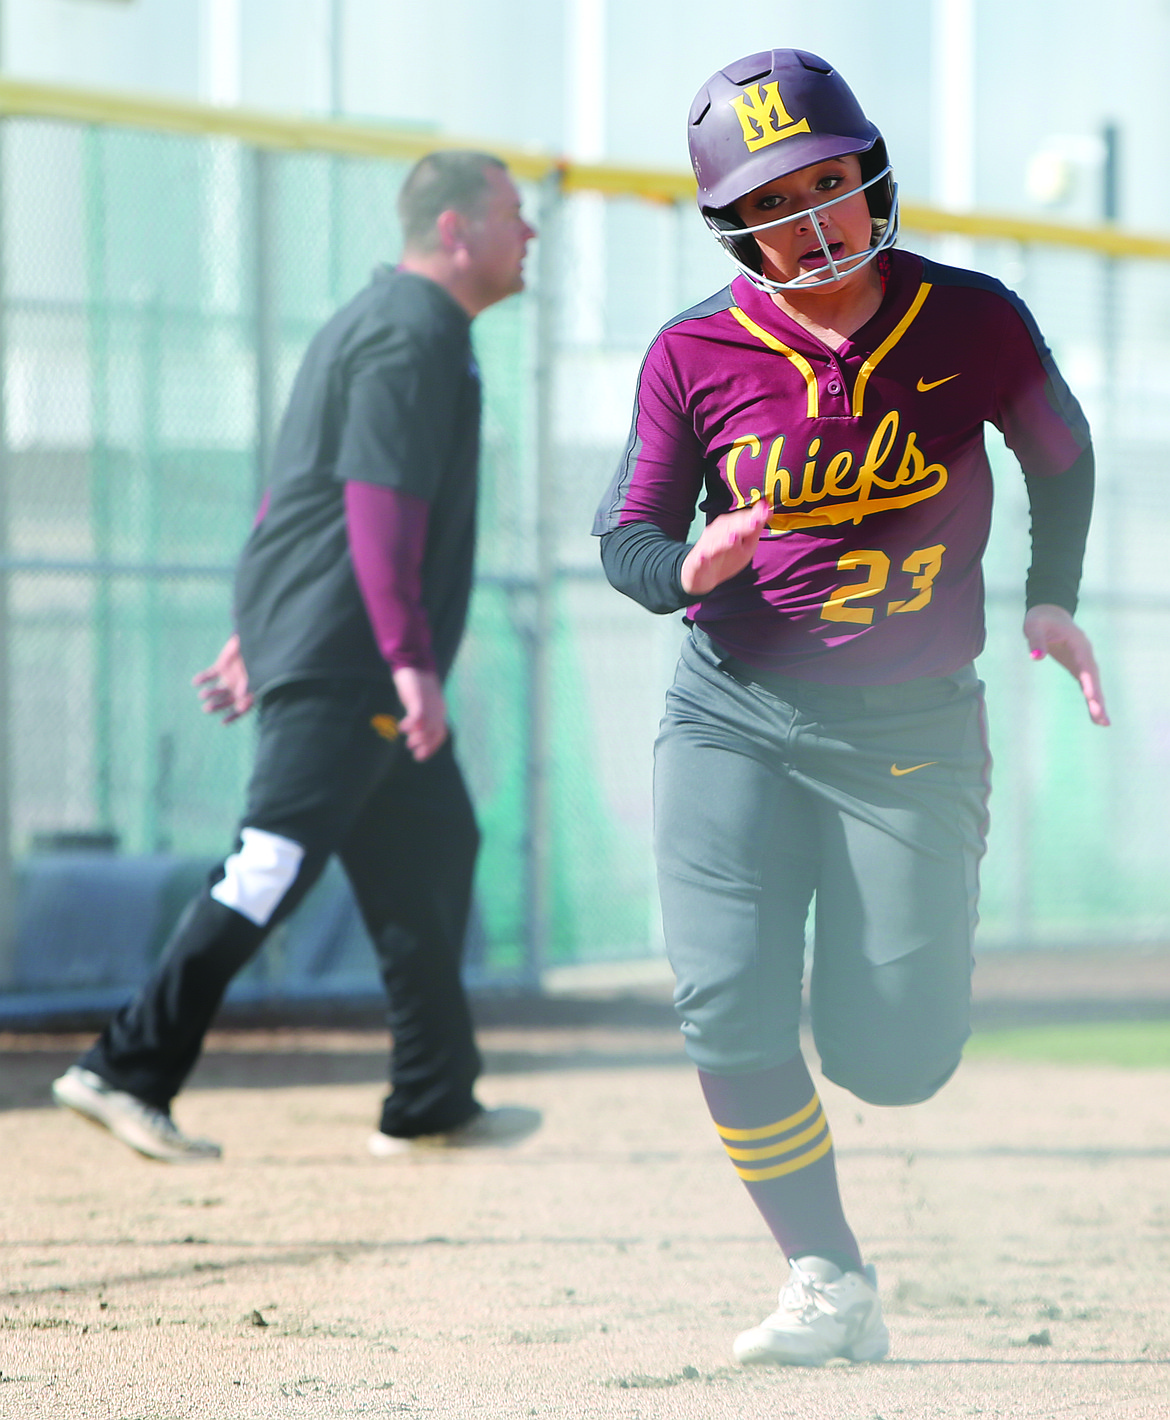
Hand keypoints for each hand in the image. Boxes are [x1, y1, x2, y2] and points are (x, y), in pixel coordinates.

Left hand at [193, 633, 252, 723]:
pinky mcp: (221, 666)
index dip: (234, 716)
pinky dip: (203, 678)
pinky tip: (196, 682)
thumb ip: (248, 686)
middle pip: (227, 701)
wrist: (255, 637)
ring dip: (210, 694)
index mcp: (251, 690)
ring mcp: (230, 676)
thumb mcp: (256, 672)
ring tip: (202, 695)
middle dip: (217, 706)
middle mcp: (240, 686)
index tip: (223, 722)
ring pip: (217, 690)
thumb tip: (240, 701)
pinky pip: (210, 675)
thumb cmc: (260, 656)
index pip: (243, 708)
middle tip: (207, 708)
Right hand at [392, 665, 447, 760]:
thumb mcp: (421, 704)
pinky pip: (418, 715)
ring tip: (409, 744)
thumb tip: (414, 732)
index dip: (432, 747)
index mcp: (439, 712)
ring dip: (419, 738)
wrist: (415, 665)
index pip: (441, 733)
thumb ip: (420, 717)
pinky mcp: (419, 698)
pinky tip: (402, 729)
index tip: (421, 756)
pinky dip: (411, 724)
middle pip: (436, 732)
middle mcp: (437, 710)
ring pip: (428, 726)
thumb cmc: (416, 687)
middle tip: (415, 753)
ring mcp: (429, 704)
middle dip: (426, 746)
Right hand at [680, 498, 771, 595]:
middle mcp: (716, 533)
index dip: (754, 515)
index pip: (742, 518)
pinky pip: (700, 559)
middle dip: (742, 524)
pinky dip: (702, 557)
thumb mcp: (745, 545)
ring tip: (734, 537)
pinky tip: (704, 557)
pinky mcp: (697, 562)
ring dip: (724, 540)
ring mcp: (706, 547)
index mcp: (728, 527)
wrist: (700, 575)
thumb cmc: (725, 557)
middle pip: (729, 527)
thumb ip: (755, 528)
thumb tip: (768, 510)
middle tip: (755, 521)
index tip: (767, 511)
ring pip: (715, 542)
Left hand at [1024, 604, 1109, 726]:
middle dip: (1097, 698)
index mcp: (1078, 643)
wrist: (1049, 614)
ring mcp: (1083, 661)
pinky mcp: (1077, 667)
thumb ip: (1036, 640)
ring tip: (1103, 723)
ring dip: (1098, 703)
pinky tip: (1095, 717)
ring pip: (1093, 684)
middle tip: (1101, 718)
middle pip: (1093, 678)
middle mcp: (1085, 654)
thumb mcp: (1034, 626)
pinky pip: (1086, 685)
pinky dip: (1091, 700)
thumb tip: (1036, 657)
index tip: (1091, 697)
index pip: (1085, 665)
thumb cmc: (1041, 620)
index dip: (1089, 681)